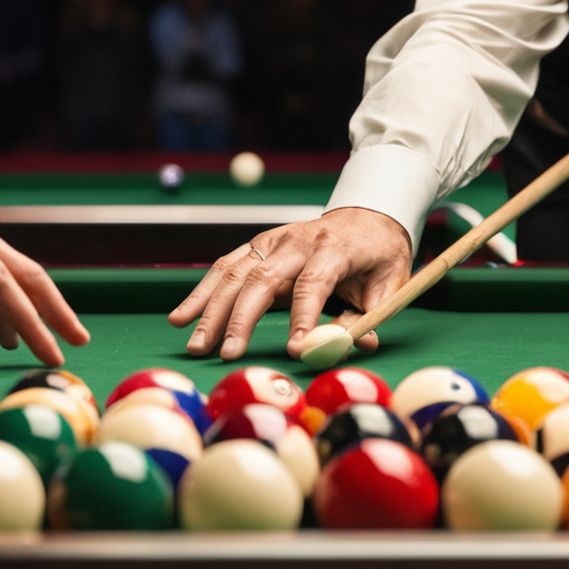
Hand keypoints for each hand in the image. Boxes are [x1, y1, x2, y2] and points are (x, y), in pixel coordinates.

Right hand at [169, 207, 411, 360]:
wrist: (365, 214)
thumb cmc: (377, 255)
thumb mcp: (388, 283)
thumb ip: (369, 315)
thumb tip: (356, 345)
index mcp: (334, 248)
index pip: (314, 283)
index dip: (303, 318)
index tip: (295, 350)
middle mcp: (296, 241)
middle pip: (262, 279)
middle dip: (240, 319)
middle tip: (227, 354)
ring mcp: (271, 241)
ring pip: (234, 273)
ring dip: (210, 310)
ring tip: (196, 344)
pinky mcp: (255, 246)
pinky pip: (223, 268)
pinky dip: (200, 293)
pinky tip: (181, 317)